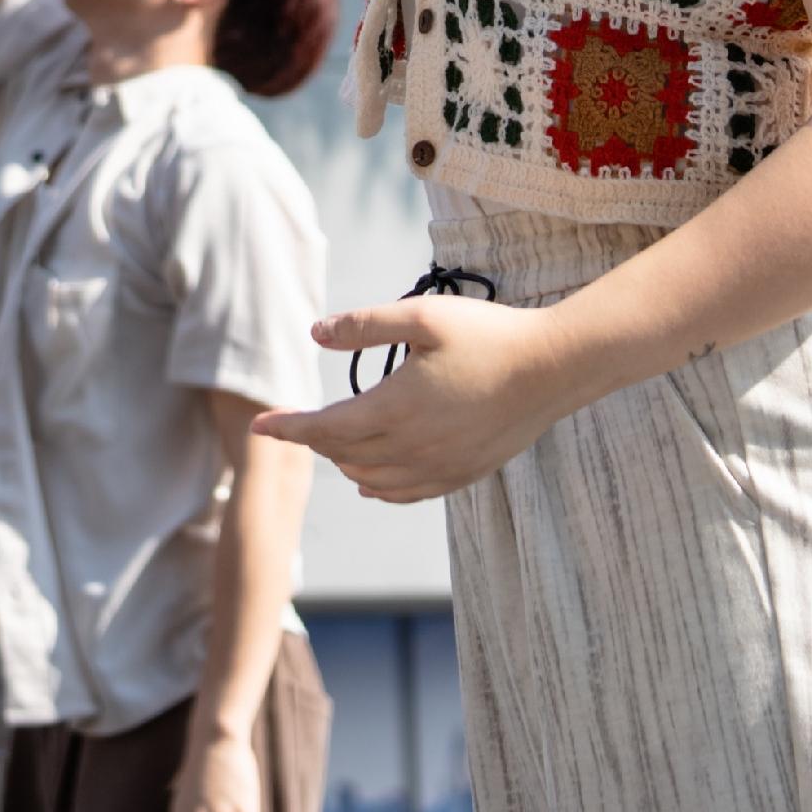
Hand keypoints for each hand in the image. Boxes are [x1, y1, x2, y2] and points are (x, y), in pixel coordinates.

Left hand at [255, 292, 581, 503]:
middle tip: (301, 421)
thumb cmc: (488, 335)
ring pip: (371, 481)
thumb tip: (316, 333)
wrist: (553, 369)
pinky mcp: (462, 475)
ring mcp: (438, 468)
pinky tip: (371, 482)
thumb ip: (365, 325)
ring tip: (334, 444)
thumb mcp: (423, 316)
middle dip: (316, 440)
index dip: (286, 429)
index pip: (323, 430)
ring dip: (345, 464)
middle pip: (344, 457)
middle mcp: (411, 449)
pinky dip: (379, 489)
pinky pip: (406, 495)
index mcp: (394, 410)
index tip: (258, 426)